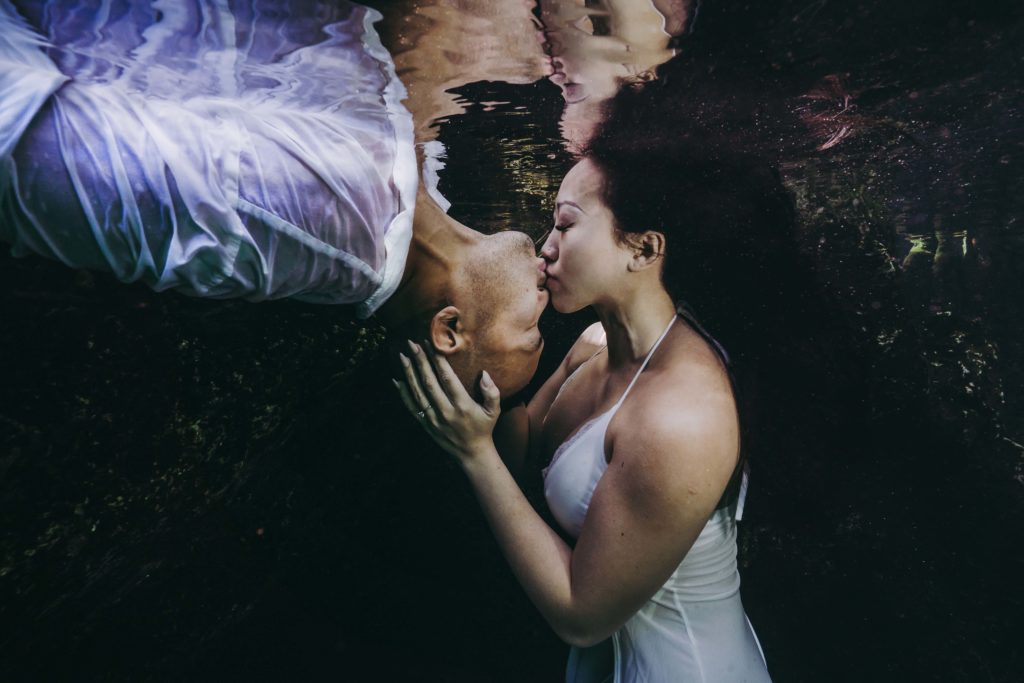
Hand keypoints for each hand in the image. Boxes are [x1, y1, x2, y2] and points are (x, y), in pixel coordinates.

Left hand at [394, 340, 500, 462]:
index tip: (431, 344)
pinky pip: (411, 407)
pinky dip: (402, 393)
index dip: (438, 360)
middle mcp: (446, 411)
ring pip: (417, 393)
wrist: (471, 453)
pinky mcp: (425, 424)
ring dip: (409, 373)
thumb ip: (492, 392)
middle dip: (420, 361)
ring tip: (403, 356)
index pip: (447, 378)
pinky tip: (396, 380)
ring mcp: (433, 419)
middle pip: (429, 382)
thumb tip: (484, 374)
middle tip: (412, 344)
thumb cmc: (484, 427)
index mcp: (462, 405)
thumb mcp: (494, 411)